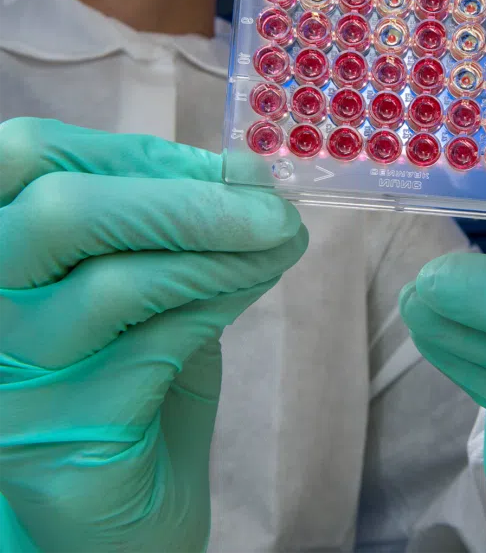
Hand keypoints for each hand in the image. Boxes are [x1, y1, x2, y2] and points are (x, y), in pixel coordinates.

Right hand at [0, 117, 307, 552]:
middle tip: (268, 203)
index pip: (25, 157)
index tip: (219, 164)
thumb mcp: (148, 280)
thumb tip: (245, 171)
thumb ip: (173, 225)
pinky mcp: (45, 439)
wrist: (125, 513)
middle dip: (180, 198)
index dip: (127, 148)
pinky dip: (219, 300)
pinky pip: (152, 347)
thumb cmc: (132, 378)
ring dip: (220, 252)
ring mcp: (3, 376)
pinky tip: (256, 281)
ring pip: (115, 284)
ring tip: (281, 241)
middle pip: (59, 212)